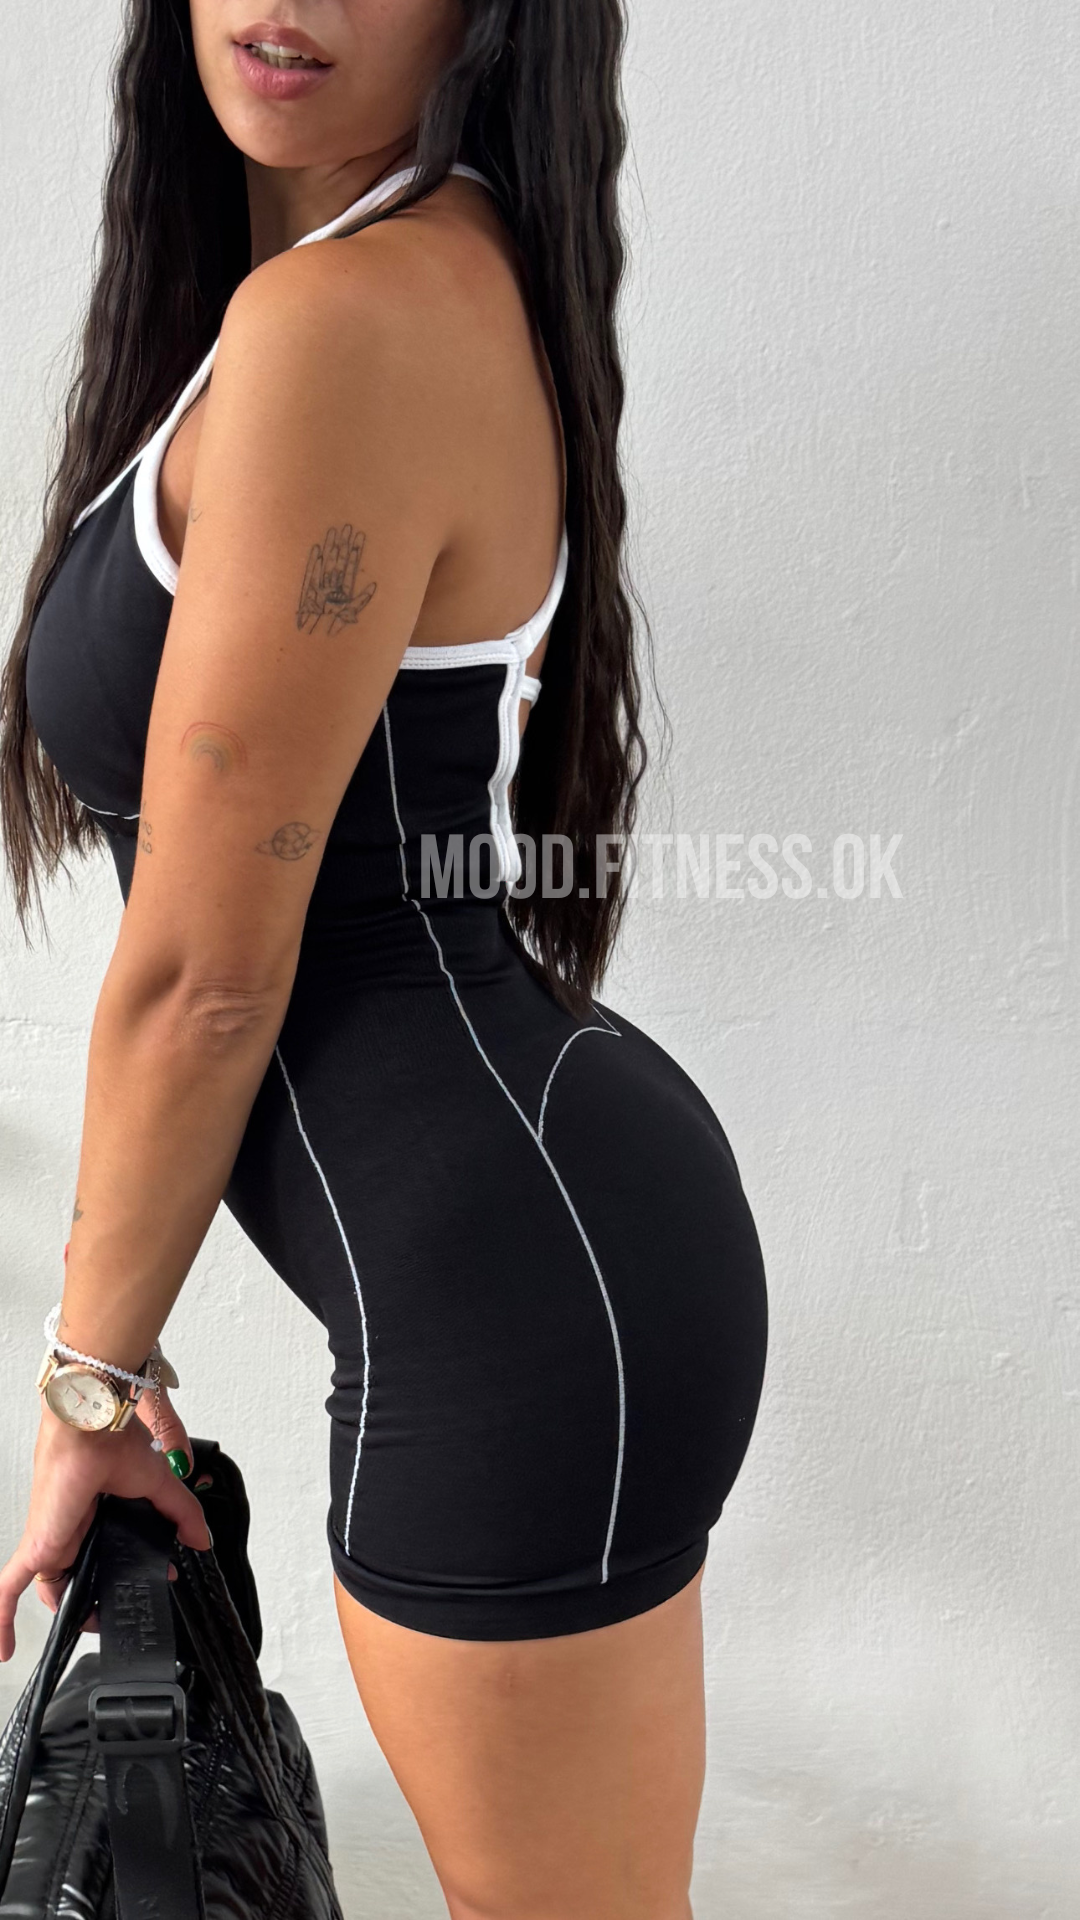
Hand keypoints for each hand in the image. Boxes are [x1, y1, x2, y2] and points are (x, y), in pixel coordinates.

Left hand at [0, 1397, 210, 1662]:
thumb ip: (181, 1514)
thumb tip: (202, 1540)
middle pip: (78, 1576)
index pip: (107, 1553)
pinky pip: (10, 1588)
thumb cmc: (116, 1442)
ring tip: (90, 1629)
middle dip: (97, 1599)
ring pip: (48, 1587)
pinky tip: (2, 1647)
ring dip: (64, 1612)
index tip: (155, 1580)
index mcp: (97, 1513)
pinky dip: (2, 1617)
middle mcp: (72, 1528)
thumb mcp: (160, 1484)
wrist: (94, 1426)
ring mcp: (52, 1541)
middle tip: (118, 1614)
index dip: (128, 1573)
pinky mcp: (38, 1548)